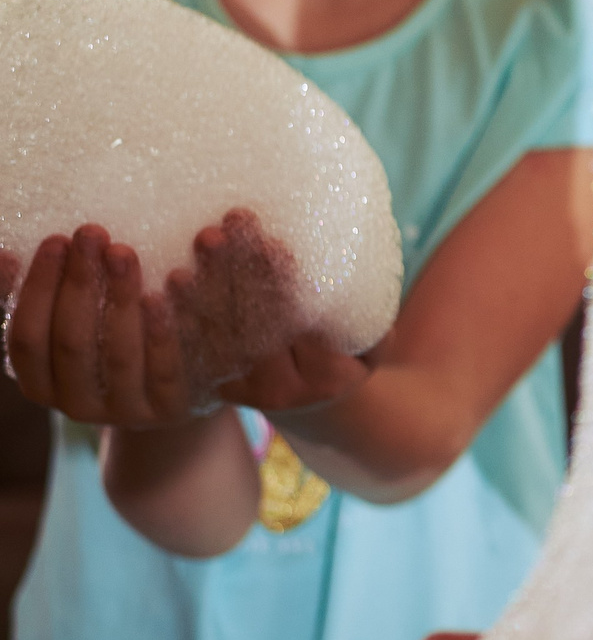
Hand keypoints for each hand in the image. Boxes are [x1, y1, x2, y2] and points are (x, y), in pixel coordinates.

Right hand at [1, 226, 190, 426]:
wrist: (174, 393)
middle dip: (79, 283)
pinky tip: (160, 293)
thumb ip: (37, 299)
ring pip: (118, 354)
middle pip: (71, 342)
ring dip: (119, 297)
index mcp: (40, 384)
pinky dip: (160, 330)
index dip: (37, 289)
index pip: (26, 339)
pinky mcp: (170, 409)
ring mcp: (124, 411)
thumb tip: (5, 257)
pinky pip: (165, 369)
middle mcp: (76, 404)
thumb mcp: (67, 328)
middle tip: (92, 233)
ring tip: (122, 252)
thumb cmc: (107, 346)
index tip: (55, 241)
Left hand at [167, 211, 372, 411]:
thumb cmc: (351, 358)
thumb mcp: (372, 343)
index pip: (298, 325)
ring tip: (197, 246)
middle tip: (218, 232)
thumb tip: (355, 265)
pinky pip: (200, 346)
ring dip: (202, 288)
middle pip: (251, 326)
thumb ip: (364, 315)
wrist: (321, 407)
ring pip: (220, 335)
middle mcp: (282, 389)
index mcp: (325, 376)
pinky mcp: (220, 388)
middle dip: (233, 275)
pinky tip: (174, 281)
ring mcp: (246, 392)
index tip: (269, 244)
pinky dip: (186, 313)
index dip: (281, 286)